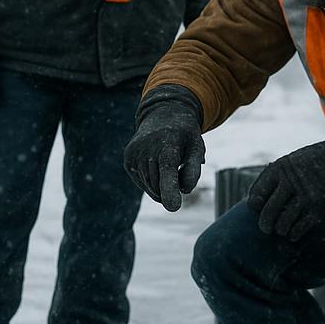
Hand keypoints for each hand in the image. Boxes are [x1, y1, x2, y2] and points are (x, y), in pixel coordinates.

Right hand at [123, 92, 205, 211]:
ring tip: (168, 162)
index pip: (167, 170)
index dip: (170, 189)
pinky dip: (153, 181)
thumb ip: (194, 169)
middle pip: (160, 185)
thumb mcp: (197, 147)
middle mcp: (146, 148)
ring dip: (163, 184)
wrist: (161, 115)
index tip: (174, 207)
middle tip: (180, 166)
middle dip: (172, 186)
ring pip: (151, 187)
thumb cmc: (184, 135)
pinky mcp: (127, 160)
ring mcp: (134, 154)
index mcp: (167, 143)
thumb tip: (185, 190)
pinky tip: (157, 164)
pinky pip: (143, 183)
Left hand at [246, 134, 324, 240]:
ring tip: (281, 230)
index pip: (257, 193)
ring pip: (284, 221)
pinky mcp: (318, 205)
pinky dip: (295, 233)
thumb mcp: (292, 161)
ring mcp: (304, 194)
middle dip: (265, 224)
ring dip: (281, 229)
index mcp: (279, 168)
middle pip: (269, 210)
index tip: (257, 209)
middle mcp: (290, 181)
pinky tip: (293, 234)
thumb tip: (259, 197)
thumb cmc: (316, 161)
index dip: (255, 205)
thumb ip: (278, 177)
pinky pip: (301, 225)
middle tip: (266, 229)